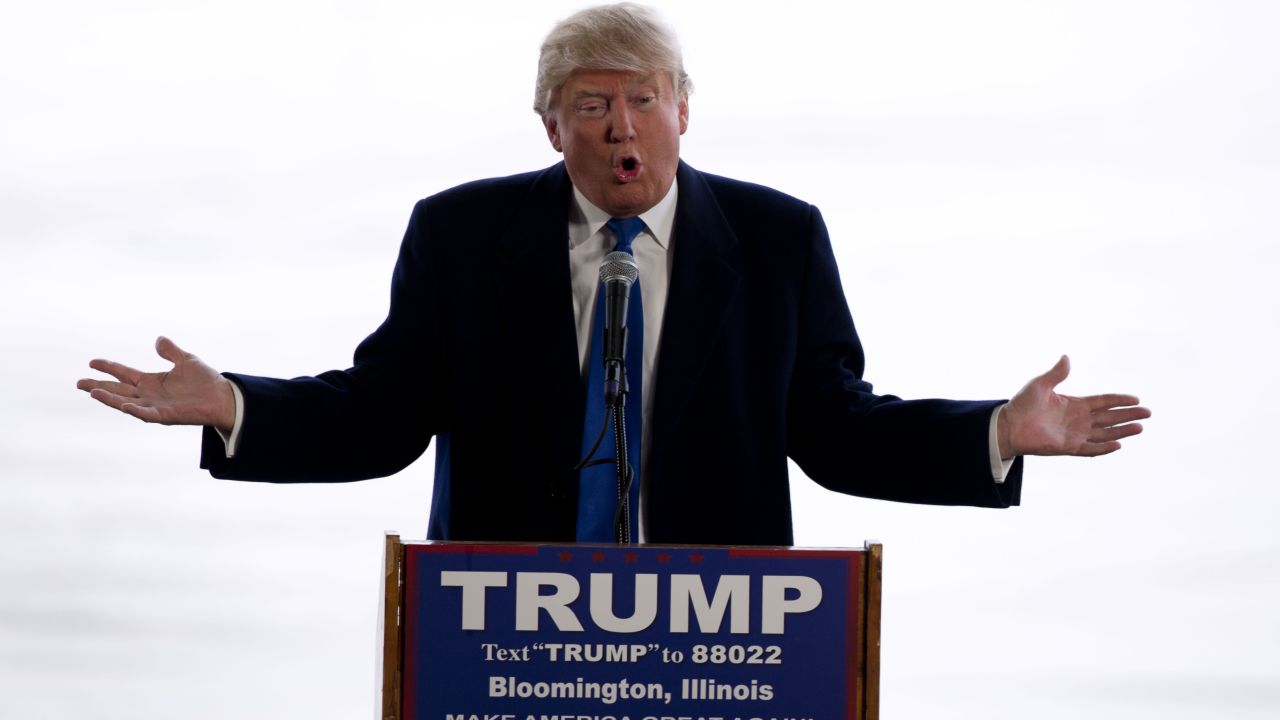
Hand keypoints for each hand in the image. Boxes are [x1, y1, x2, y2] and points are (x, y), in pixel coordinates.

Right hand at [77, 336, 236, 431]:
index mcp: (152, 381)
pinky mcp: (166, 416)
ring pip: (127, 403)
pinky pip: (147, 414)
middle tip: (79, 383)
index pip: (124, 373)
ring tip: (92, 393)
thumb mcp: (186, 360)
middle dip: (99, 387)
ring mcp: (156, 406)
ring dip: (110, 399)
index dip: (108, 368)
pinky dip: (135, 410)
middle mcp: (149, 395)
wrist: (223, 396)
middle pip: (118, 390)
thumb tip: (158, 339)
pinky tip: (124, 405)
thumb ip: (170, 351)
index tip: (91, 362)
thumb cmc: (205, 381)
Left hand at [997, 355, 1149, 458]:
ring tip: (1140, 428)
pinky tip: (1118, 444)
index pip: (1103, 402)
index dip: (1119, 400)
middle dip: (1128, 415)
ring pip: (1105, 434)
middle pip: (1109, 418)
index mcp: (1075, 404)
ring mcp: (1075, 434)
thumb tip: (1067, 357)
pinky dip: (1103, 448)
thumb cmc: (1022, 404)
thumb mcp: (1040, 384)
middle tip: (1148, 413)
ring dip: (1122, 431)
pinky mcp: (1068, 447)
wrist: (1008, 425)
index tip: (1136, 399)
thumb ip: (1057, 373)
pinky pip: (1090, 449)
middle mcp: (1079, 420)